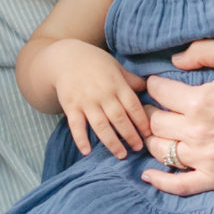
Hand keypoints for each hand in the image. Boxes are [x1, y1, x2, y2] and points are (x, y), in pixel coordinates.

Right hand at [51, 42, 149, 158]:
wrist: (65, 58)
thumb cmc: (94, 62)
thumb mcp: (115, 66)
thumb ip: (130, 79)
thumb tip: (149, 87)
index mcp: (116, 84)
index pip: (133, 105)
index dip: (142, 121)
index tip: (148, 134)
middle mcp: (102, 94)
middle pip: (119, 118)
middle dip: (130, 135)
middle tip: (138, 148)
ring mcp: (86, 101)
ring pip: (101, 126)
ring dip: (112, 142)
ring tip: (121, 155)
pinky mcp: (71, 106)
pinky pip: (76, 125)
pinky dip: (81, 139)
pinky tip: (87, 151)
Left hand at [140, 38, 213, 194]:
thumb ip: (203, 50)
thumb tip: (175, 59)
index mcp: (201, 100)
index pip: (159, 91)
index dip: (155, 83)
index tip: (158, 82)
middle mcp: (198, 132)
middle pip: (155, 122)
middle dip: (149, 110)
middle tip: (153, 106)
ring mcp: (207, 158)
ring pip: (161, 151)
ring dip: (153, 138)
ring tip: (156, 130)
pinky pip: (180, 185)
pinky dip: (160, 181)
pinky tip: (149, 175)